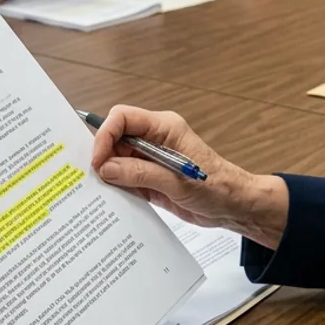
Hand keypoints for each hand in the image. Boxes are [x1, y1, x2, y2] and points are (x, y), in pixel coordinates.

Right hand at [91, 105, 287, 247]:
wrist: (233, 207)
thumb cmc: (217, 187)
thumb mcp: (176, 181)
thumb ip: (140, 173)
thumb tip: (106, 168)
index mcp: (164, 127)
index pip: (123, 118)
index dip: (105, 135)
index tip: (97, 160)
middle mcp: (154, 140)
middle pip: (115, 138)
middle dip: (102, 156)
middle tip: (92, 178)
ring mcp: (150, 159)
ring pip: (116, 159)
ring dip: (108, 174)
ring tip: (99, 192)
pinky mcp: (149, 177)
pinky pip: (125, 177)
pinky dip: (117, 188)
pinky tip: (112, 200)